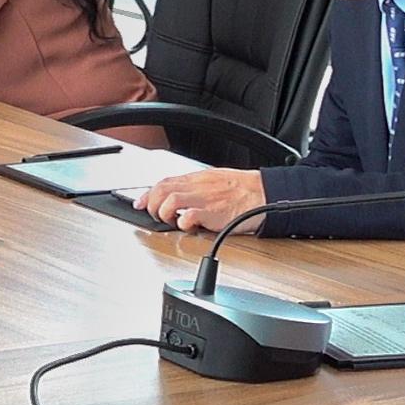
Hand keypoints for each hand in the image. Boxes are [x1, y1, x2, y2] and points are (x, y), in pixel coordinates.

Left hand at [139, 168, 267, 232]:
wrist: (265, 193)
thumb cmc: (242, 190)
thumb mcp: (214, 181)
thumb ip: (194, 187)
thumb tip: (176, 195)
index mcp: (197, 178)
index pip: (164, 182)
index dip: (147, 193)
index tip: (139, 203)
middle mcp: (197, 187)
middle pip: (162, 190)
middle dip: (151, 203)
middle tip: (154, 215)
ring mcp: (204, 199)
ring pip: (170, 201)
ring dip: (164, 213)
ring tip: (171, 221)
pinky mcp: (214, 213)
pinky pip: (190, 216)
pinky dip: (182, 222)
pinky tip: (187, 226)